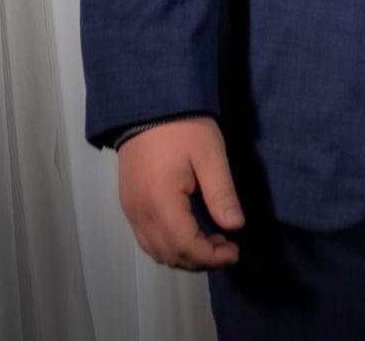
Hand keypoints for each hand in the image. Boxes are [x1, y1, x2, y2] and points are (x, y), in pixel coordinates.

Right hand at [117, 116, 244, 269]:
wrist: (149, 105)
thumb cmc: (180, 125)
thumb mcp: (210, 154)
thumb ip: (222, 193)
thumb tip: (235, 225)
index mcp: (160, 200)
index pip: (185, 246)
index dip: (211, 256)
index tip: (234, 251)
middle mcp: (139, 211)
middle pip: (169, 254)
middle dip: (200, 259)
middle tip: (228, 248)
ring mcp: (131, 209)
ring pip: (156, 250)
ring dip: (185, 255)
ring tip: (213, 242)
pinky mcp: (130, 203)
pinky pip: (147, 238)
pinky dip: (170, 244)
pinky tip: (191, 233)